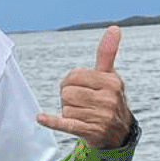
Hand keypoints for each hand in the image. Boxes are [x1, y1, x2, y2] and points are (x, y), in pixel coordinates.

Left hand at [40, 25, 133, 148]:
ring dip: (68, 111)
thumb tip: (114, 28)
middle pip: (67, 92)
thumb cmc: (109, 97)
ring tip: (82, 114)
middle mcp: (108, 99)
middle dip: (68, 97)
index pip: (75, 75)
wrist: (118, 132)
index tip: (79, 86)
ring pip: (66, 108)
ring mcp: (100, 117)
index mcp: (111, 82)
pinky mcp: (90, 132)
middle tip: (80, 102)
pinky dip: (52, 121)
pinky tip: (41, 118)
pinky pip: (66, 124)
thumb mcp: (110, 75)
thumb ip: (107, 52)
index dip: (70, 80)